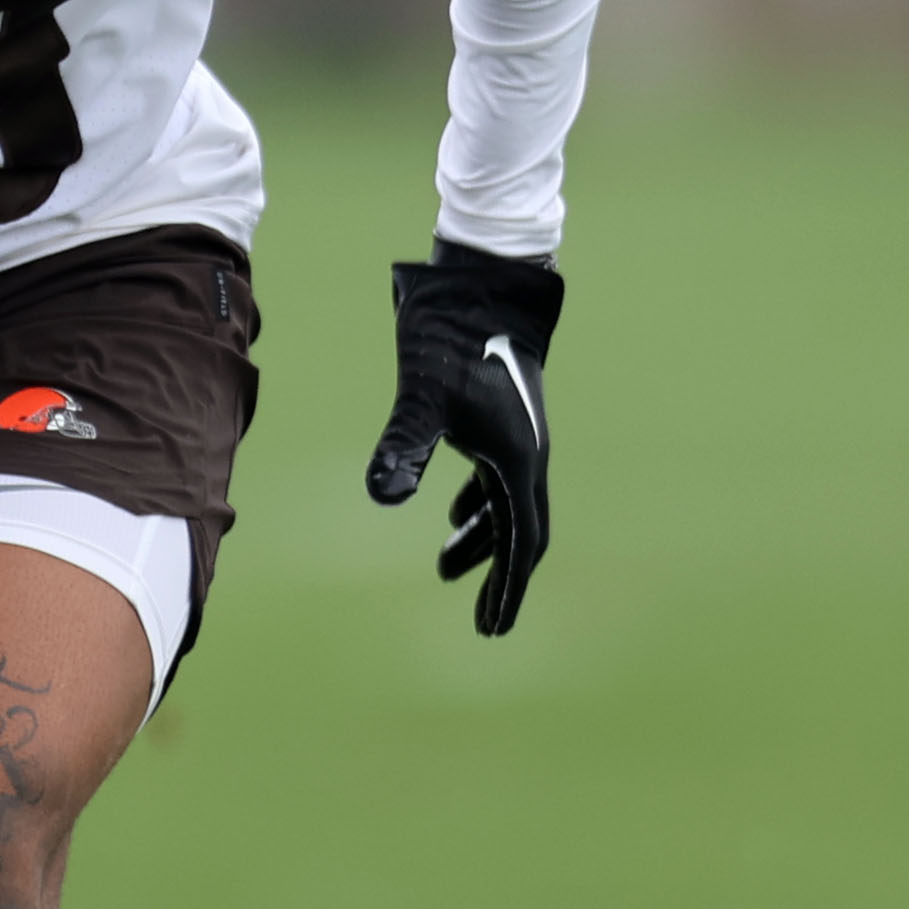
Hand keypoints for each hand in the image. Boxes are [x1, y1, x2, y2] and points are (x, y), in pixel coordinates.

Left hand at [364, 240, 564, 636]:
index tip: (491, 628)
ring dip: (480, 537)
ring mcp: (514, 433)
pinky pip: (494, 476)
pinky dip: (476, 501)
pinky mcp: (498, 415)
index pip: (520, 541)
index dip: (506, 588)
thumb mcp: (424, 394)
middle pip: (519, 531)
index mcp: (518, 458)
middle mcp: (526, 452)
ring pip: (504, 503)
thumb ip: (405, 443)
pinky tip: (449, 510)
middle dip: (498, 575)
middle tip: (482, 621)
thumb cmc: (453, 336)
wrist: (481, 280)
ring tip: (444, 566)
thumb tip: (383, 497)